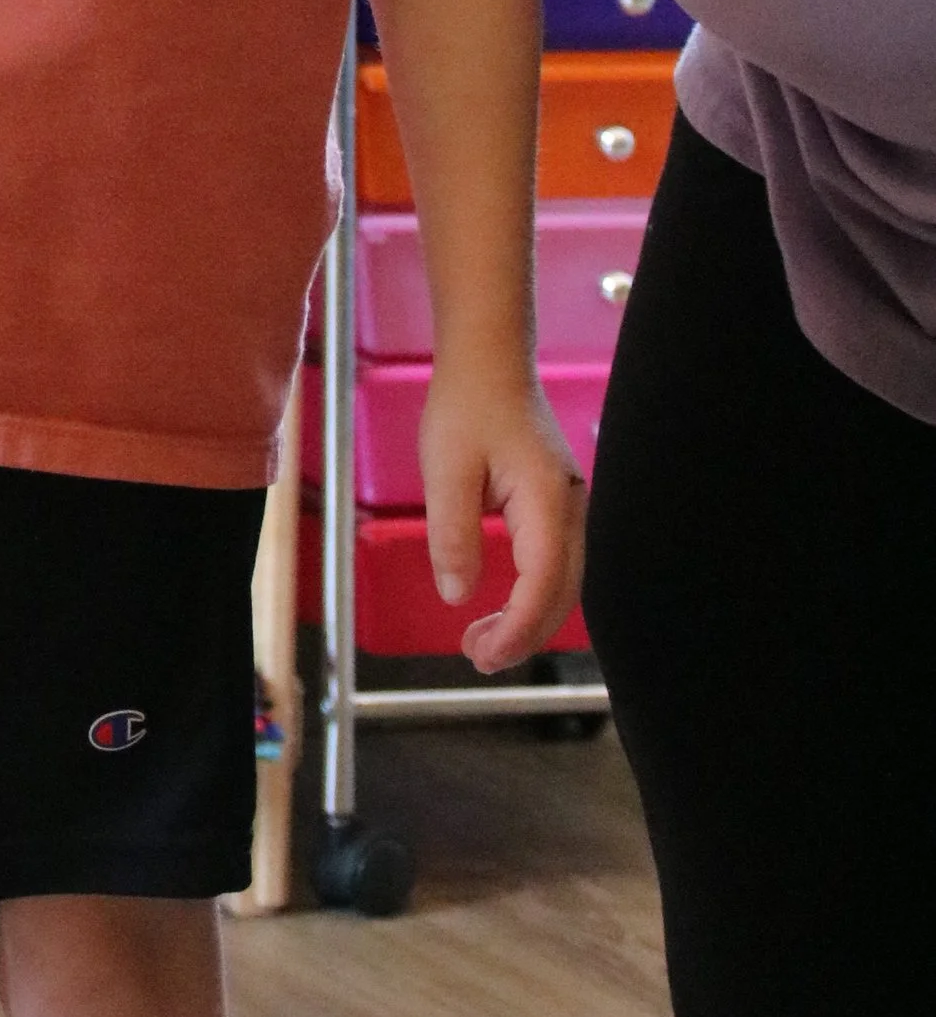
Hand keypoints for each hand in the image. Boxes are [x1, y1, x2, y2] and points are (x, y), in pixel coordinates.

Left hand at [417, 361, 586, 672]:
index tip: (482, 653)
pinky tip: (505, 607)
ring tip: (483, 641)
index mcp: (547, 501)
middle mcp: (572, 509)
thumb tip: (458, 595)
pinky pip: (557, 564)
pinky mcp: (559, 505)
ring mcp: (571, 507)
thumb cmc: (465, 407)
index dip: (517, 628)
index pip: (543, 582)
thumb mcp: (445, 469)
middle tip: (476, 656)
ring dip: (531, 619)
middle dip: (524, 634)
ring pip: (565, 583)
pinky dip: (536, 595)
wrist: (488, 360)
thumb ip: (452, 533)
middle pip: (563, 593)